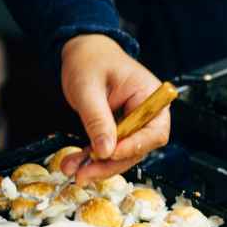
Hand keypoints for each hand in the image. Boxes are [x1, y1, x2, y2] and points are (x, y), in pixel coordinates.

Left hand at [59, 34, 169, 184]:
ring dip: (98, 165)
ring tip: (73, 171)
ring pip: (121, 153)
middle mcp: (146, 111)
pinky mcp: (117, 128)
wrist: (81, 51)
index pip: (154, 130)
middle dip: (110, 164)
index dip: (134, 146)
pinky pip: (108, 147)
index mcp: (150, 95)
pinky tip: (74, 164)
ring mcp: (132, 121)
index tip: (109, 154)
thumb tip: (105, 151)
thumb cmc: (89, 60)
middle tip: (84, 175)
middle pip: (138, 148)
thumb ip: (97, 119)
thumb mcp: (88, 88)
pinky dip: (91, 157)